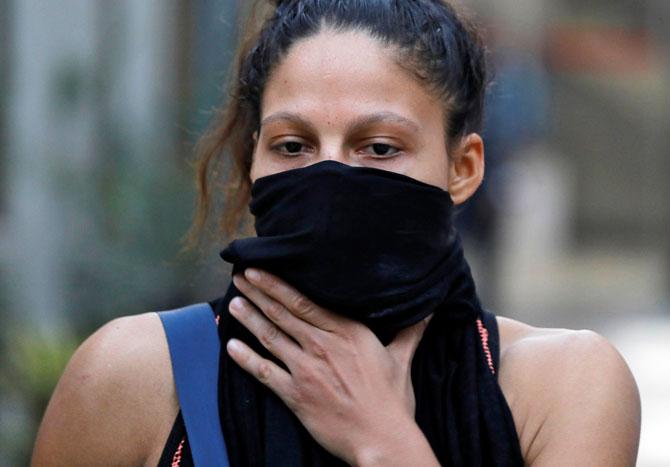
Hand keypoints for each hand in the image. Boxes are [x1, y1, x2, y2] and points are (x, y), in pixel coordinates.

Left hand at [227, 268, 433, 464]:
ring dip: (249, 319)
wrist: (382, 440)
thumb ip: (410, 330)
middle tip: (239, 278)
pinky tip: (232, 348)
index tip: (258, 270)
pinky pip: (265, 373)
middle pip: (282, 314)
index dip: (277, 285)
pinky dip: (246, 360)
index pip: (304, 302)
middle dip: (258, 293)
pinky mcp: (295, 396)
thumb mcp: (402, 359)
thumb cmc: (393, 400)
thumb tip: (428, 309)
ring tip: (233, 304)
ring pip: (270, 338)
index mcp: (347, 332)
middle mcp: (322, 346)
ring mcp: (306, 371)